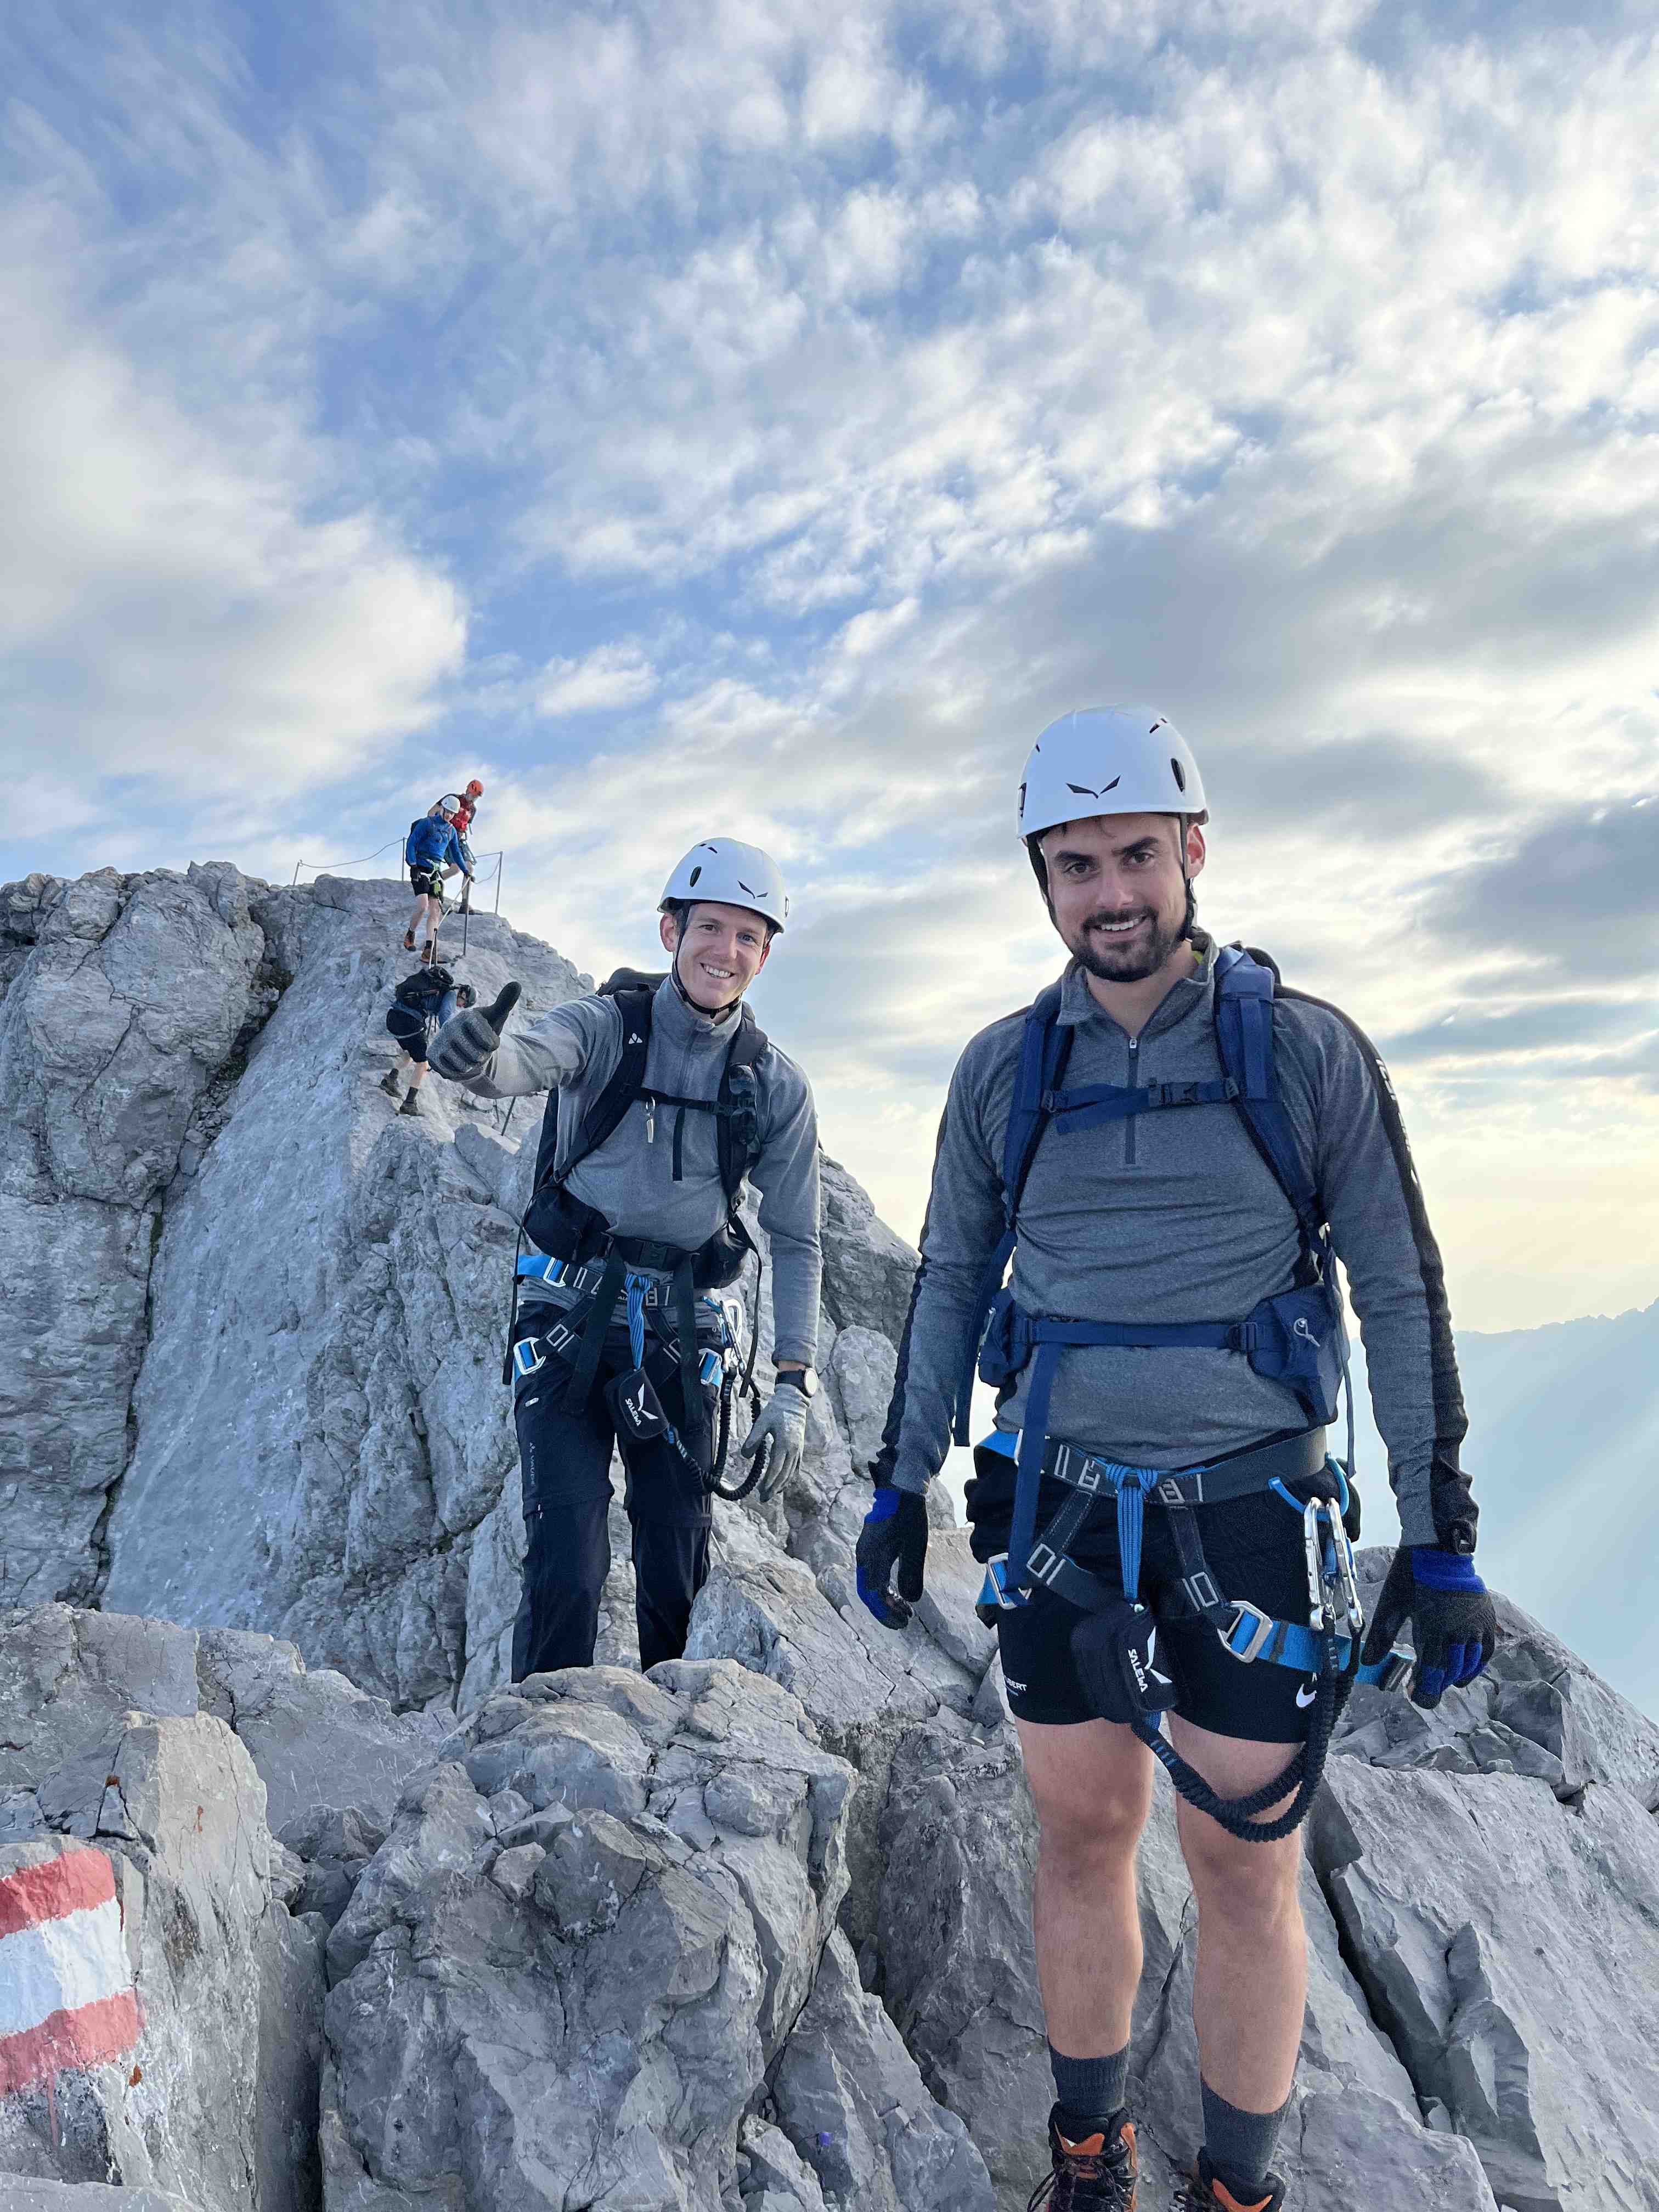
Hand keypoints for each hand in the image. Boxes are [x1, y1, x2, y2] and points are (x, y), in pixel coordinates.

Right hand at [429, 982, 520, 1078]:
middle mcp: (450, 1026)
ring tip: (468, 1055)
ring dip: (470, 1064)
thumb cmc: (483, 1031)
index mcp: (467, 1017)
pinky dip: (458, 1071)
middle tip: (477, 1048)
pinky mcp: (432, 1055)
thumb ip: (505, 1003)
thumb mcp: (496, 1018)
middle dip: (481, 1056)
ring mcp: (440, 1040)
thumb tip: (516, 983)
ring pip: (464, 1065)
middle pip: (477, 1055)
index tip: (488, 1039)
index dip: (492, 1045)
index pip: (488, 1042)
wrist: (466, 1046)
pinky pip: (452, 1071)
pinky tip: (457, 1061)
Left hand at [738, 1388, 808, 1500]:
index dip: (769, 1481)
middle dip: (774, 1488)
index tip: (761, 1490)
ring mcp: (798, 1450)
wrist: (793, 1403)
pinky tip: (782, 1484)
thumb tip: (744, 1456)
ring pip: (791, 1473)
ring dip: (781, 1485)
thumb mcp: (761, 1422)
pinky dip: (789, 1478)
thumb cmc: (776, 1411)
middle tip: (763, 1498)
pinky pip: (796, 1468)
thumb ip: (753, 1439)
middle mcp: (794, 1450)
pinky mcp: (800, 1449)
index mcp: (785, 1444)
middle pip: (784, 1474)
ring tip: (771, 1494)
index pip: (776, 1468)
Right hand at [856, 1486, 928, 1628]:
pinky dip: (882, 1589)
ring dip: (884, 1601)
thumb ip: (911, 1574)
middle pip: (867, 1594)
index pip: (875, 1595)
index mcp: (872, 1557)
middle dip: (884, 1611)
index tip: (905, 1621)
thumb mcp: (915, 1546)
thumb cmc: (908, 1516)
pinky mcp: (868, 1548)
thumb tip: (911, 1600)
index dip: (888, 1612)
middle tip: (904, 1622)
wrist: (899, 1489)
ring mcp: (863, 1552)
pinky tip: (896, 1591)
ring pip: (868, 1585)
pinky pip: (870, 1575)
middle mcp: (863, 1557)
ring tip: (903, 1609)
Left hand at [1362, 1545, 1497, 1708]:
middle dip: (1435, 1684)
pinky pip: (1486, 1651)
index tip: (1416, 1696)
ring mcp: (1475, 1626)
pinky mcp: (1486, 1619)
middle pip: (1449, 1671)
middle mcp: (1459, 1632)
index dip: (1425, 1690)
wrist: (1439, 1548)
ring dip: (1453, 1676)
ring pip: (1468, 1664)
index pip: (1432, 1672)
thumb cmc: (1411, 1575)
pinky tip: (1464, 1673)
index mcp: (1434, 1629)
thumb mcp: (1391, 1605)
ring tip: (1439, 1680)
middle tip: (1422, 1689)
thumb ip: (1381, 1636)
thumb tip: (1367, 1662)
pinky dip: (1476, 1666)